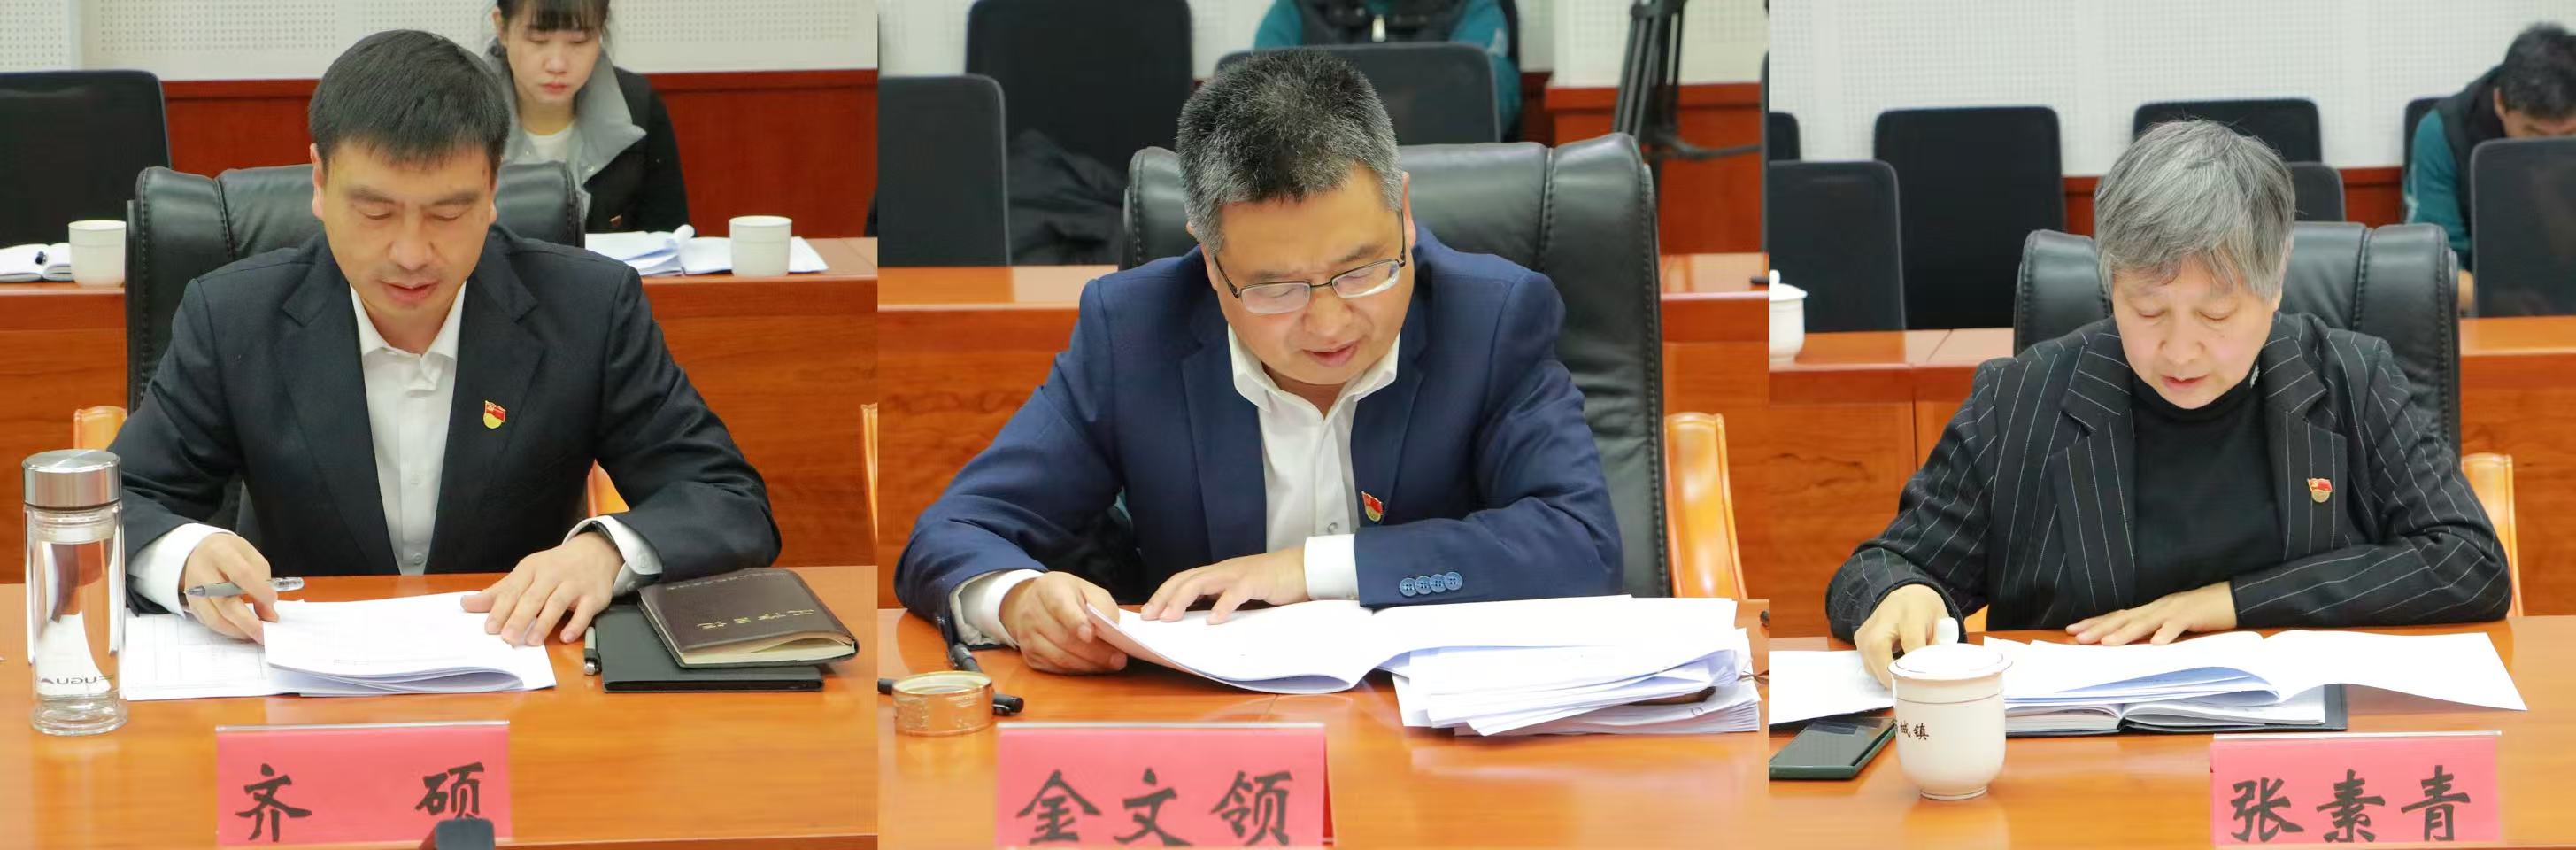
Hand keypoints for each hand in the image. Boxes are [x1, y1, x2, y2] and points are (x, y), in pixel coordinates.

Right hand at [181, 534, 279, 642]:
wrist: (201, 552)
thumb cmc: (231, 554)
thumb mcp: (252, 558)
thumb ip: (263, 583)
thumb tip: (269, 614)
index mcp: (220, 553)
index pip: (240, 574)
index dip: (258, 590)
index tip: (273, 600)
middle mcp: (201, 572)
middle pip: (224, 603)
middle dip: (248, 622)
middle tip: (266, 634)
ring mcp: (193, 591)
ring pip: (215, 618)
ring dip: (238, 631)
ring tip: (257, 635)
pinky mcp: (192, 604)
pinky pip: (210, 622)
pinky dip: (229, 630)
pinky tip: (244, 631)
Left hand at [462, 532, 621, 645]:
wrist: (595, 552)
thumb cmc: (555, 567)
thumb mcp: (526, 574)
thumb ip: (498, 592)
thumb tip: (466, 604)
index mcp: (532, 568)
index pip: (513, 590)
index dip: (501, 609)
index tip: (490, 628)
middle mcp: (553, 574)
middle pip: (534, 597)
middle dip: (519, 618)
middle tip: (507, 638)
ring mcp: (575, 584)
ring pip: (557, 603)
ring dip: (544, 623)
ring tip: (532, 641)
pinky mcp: (594, 596)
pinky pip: (585, 612)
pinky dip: (576, 625)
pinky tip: (565, 636)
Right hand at [1000, 572, 1125, 674]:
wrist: (1034, 603)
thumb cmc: (1068, 596)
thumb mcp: (1087, 589)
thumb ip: (1101, 604)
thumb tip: (1111, 627)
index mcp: (1048, 589)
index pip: (1060, 606)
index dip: (1075, 622)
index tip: (1091, 635)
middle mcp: (1032, 613)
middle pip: (1063, 638)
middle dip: (1094, 651)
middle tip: (1118, 658)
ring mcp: (1027, 637)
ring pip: (1059, 658)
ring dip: (1088, 664)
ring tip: (1111, 664)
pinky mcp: (1029, 656)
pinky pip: (1055, 668)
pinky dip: (1078, 670)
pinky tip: (1094, 667)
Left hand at [1141, 548, 1307, 623]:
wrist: (1304, 568)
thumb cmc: (1273, 582)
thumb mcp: (1241, 592)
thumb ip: (1222, 600)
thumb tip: (1201, 620)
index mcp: (1218, 574)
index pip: (1183, 580)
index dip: (1163, 594)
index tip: (1147, 613)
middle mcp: (1223, 570)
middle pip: (1184, 579)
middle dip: (1163, 597)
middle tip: (1149, 617)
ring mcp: (1238, 574)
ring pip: (1201, 583)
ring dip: (1182, 600)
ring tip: (1169, 618)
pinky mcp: (1256, 581)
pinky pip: (1235, 593)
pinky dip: (1222, 606)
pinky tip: (1213, 621)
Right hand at [1854, 584, 1946, 688]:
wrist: (1906, 595)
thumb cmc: (1926, 611)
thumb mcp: (1941, 624)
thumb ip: (1939, 646)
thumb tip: (1936, 673)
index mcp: (1909, 614)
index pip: (1911, 645)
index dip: (1917, 667)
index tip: (1925, 684)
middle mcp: (1882, 620)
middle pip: (1879, 654)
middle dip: (1893, 678)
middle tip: (1908, 692)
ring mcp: (1866, 630)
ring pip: (1871, 664)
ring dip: (1886, 677)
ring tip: (1904, 681)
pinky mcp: (1859, 639)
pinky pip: (1868, 664)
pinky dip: (1881, 672)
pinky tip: (1894, 671)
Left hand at [2068, 581, 2236, 645]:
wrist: (2232, 598)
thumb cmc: (2201, 612)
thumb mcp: (2170, 621)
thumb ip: (2152, 629)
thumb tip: (2134, 644)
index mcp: (2150, 610)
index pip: (2117, 616)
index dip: (2095, 623)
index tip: (2072, 630)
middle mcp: (2157, 607)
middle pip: (2124, 618)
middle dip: (2099, 628)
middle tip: (2077, 637)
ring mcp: (2174, 610)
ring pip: (2146, 622)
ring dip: (2125, 633)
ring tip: (2107, 644)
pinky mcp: (2193, 614)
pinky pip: (2178, 624)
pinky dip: (2168, 633)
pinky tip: (2158, 643)